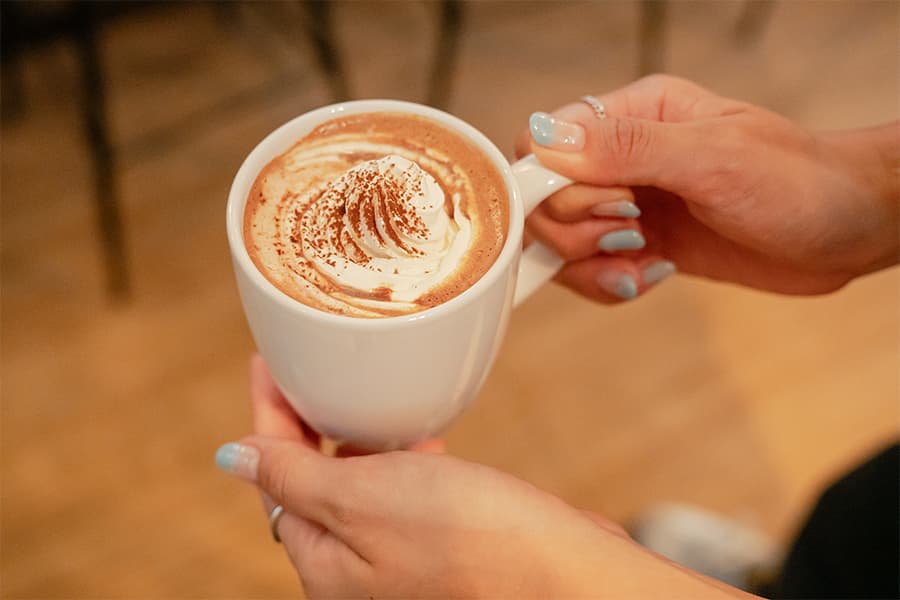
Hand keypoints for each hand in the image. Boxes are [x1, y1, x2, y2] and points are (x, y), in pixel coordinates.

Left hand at [216, 356, 754, 598]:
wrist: (565, 576)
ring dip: (356, 438)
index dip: (270, 415)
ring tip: (361, 393)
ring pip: (360, 486)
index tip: (272, 362)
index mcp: (325, 563)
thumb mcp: (366, 499)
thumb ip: (295, 478)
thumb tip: (232, 459)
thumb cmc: (473, 542)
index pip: (276, 476)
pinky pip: (403, 493)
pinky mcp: (444, 544)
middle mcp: (357, 569)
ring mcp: (401, 559)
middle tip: (311, 365)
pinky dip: (401, 458)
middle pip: (313, 481)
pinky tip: (421, 434)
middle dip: (309, 423)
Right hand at [517, 75, 898, 300]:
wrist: (845, 229)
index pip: (545, 142)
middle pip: (545, 200)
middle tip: (633, 234)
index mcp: (634, 115)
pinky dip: (611, 283)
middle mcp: (623, 158)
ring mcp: (630, 203)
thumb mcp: (713, 157)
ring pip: (563, 241)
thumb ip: (628, 148)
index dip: (552, 185)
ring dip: (592, 265)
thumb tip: (547, 142)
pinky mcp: (642, 243)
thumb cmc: (797, 181)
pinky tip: (653, 276)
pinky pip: (592, 269)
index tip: (602, 209)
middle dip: (578, 232)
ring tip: (641, 265)